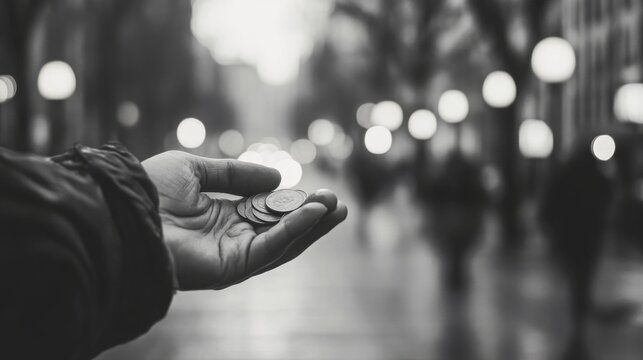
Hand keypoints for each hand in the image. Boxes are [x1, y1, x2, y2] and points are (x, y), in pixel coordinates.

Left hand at [142, 151, 346, 290]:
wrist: (126, 210)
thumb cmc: (152, 190)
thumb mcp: (196, 169)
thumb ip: (235, 173)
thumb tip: (277, 177)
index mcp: (222, 216)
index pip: (267, 212)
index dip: (292, 201)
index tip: (316, 190)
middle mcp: (230, 238)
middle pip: (281, 230)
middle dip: (311, 217)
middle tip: (338, 202)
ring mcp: (233, 255)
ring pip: (282, 243)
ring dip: (311, 226)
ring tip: (336, 207)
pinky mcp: (232, 267)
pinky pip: (270, 248)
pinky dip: (294, 231)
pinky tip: (313, 213)